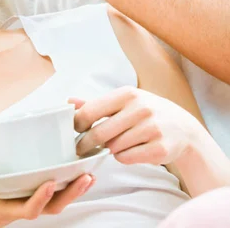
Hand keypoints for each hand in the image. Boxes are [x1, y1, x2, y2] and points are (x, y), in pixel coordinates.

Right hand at [0, 149, 95, 227]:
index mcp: (3, 210)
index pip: (28, 209)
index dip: (41, 197)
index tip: (51, 181)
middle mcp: (18, 210)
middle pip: (51, 209)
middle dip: (70, 194)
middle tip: (85, 176)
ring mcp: (23, 207)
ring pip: (54, 204)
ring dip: (73, 191)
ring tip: (89, 175)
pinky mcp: (25, 201)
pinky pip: (50, 198)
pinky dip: (65, 188)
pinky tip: (77, 175)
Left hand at [71, 86, 201, 165]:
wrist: (184, 128)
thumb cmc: (147, 112)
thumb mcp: (125, 101)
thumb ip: (96, 103)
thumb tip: (68, 101)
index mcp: (128, 94)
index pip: (91, 111)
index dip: (77, 124)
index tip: (73, 130)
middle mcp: (140, 109)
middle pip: (99, 133)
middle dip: (86, 144)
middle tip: (80, 148)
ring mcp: (152, 129)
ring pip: (113, 147)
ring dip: (109, 149)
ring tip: (115, 144)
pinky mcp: (159, 149)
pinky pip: (127, 158)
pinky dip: (123, 157)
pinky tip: (130, 150)